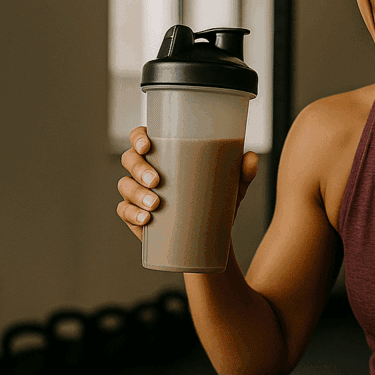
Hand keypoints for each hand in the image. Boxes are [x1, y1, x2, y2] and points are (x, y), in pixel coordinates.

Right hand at [116, 126, 258, 240]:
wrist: (212, 236)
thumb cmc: (217, 200)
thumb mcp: (233, 186)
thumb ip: (243, 172)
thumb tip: (251, 157)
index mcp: (165, 154)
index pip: (142, 137)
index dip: (138, 137)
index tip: (147, 145)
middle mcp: (147, 170)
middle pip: (130, 160)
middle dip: (139, 169)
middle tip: (157, 181)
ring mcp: (138, 193)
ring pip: (125, 186)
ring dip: (136, 193)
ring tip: (155, 204)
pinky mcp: (136, 215)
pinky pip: (124, 211)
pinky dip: (132, 214)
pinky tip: (145, 219)